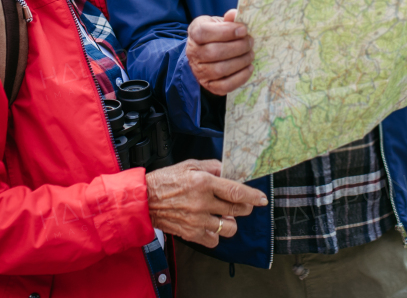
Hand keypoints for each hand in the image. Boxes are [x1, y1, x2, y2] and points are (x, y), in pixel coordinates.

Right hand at [145, 159, 267, 246]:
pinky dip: (215, 235)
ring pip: (229, 228)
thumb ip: (212, 166)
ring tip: (222, 215)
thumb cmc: (165, 181)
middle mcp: (202, 203)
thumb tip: (229, 171)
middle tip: (241, 204)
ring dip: (230, 222)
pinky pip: (214, 240)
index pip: (236, 191)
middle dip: (245, 207)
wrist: (144, 200)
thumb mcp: (189, 165)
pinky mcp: (191, 234)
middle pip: (237, 210)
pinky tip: (210, 225)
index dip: (253, 196)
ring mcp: (197, 220)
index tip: (262, 199)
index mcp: (203, 182)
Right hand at [187, 9, 253, 95]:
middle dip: (237, 47)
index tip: (243, 30)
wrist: (206, 51)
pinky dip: (240, 78)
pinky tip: (249, 67)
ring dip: (240, 61)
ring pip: (220, 70)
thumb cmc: (216, 34)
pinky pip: (224, 86)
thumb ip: (228, 19)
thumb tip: (234, 14)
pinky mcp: (208, 85)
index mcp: (195, 33)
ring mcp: (199, 71)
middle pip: (214, 52)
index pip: (205, 32)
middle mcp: (193, 53)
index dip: (226, 31)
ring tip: (250, 54)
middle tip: (250, 42)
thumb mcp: (219, 22)